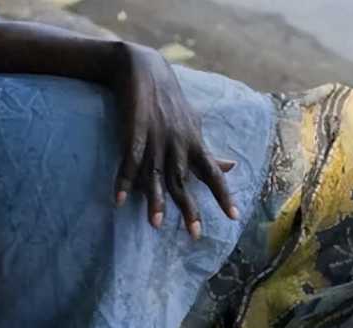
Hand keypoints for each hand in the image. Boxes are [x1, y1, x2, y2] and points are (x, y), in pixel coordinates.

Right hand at [111, 43, 237, 238]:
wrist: (144, 69)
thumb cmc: (172, 103)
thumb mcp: (194, 126)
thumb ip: (209, 152)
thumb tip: (232, 166)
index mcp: (195, 145)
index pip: (214, 174)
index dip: (224, 196)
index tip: (234, 217)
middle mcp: (178, 145)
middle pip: (184, 182)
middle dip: (190, 208)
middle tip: (195, 234)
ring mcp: (156, 139)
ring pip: (156, 176)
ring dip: (155, 200)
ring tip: (156, 225)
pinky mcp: (133, 133)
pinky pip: (129, 161)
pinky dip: (123, 180)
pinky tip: (118, 200)